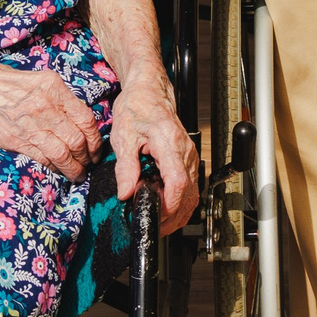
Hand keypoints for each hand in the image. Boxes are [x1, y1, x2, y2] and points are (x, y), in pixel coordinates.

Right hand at [0, 58, 104, 180]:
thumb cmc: (3, 83)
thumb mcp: (37, 81)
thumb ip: (58, 99)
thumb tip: (78, 121)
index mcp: (53, 87)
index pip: (86, 118)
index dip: (95, 138)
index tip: (96, 147)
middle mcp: (45, 105)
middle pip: (78, 139)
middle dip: (88, 156)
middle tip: (90, 163)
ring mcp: (30, 123)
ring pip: (64, 153)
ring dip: (74, 168)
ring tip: (78, 173)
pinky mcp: (16, 139)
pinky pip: (43, 158)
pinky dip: (55, 167)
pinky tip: (59, 170)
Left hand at [106, 74, 199, 232]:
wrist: (149, 89)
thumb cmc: (137, 106)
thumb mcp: (123, 135)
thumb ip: (126, 166)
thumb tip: (125, 193)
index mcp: (169, 143)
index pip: (178, 182)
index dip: (169, 205)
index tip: (155, 216)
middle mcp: (185, 151)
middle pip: (189, 193)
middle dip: (173, 216)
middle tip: (154, 227)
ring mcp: (189, 155)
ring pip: (192, 192)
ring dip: (178, 211)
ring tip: (157, 220)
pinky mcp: (187, 158)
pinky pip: (189, 185)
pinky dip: (180, 200)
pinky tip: (164, 205)